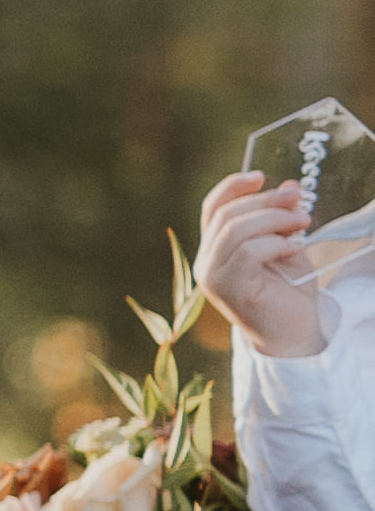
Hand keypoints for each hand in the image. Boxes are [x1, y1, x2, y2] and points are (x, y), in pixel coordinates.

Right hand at [211, 172, 344, 358]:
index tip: (262, 176)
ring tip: (304, 222)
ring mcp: (213, 277)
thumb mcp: (286, 247)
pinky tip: (294, 247)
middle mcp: (206, 261)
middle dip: (266, 201)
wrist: (294, 334)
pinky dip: (275, 243)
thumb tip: (291, 186)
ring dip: (274, 219)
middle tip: (299, 199)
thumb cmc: (289, 292)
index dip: (233, 187)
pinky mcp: (229, 289)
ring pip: (235, 231)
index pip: (213, 208)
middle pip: (227, 215)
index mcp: (215, 249)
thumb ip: (282, 221)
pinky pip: (248, 253)